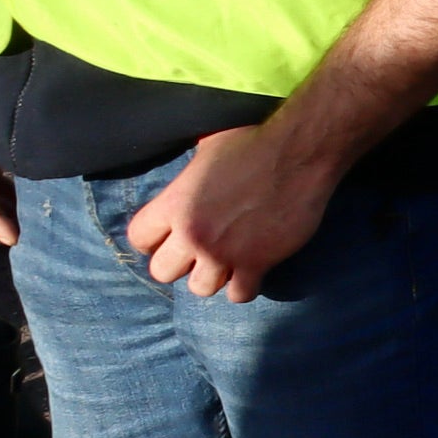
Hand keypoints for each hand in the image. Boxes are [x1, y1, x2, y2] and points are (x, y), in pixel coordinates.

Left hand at [126, 123, 336, 302]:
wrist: (298, 153)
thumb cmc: (252, 142)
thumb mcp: (205, 150)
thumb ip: (189, 175)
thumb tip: (188, 173)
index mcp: (174, 204)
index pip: (139, 238)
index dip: (154, 239)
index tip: (169, 236)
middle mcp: (192, 233)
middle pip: (162, 272)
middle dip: (179, 263)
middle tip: (198, 251)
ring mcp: (224, 252)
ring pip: (200, 288)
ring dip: (212, 276)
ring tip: (226, 262)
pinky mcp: (257, 262)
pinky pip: (240, 295)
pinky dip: (245, 286)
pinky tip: (252, 270)